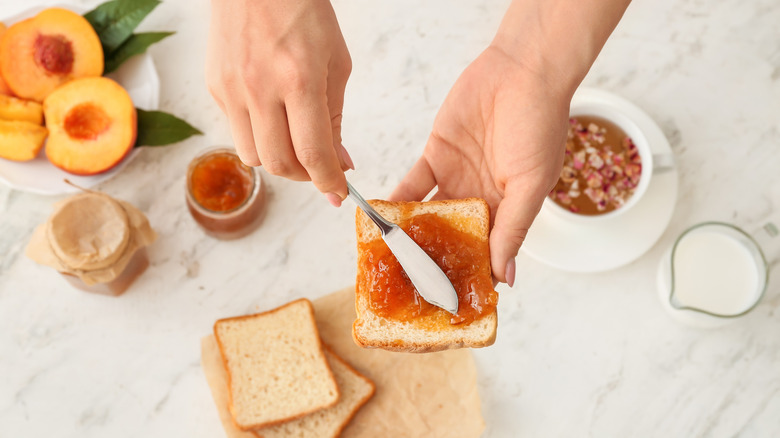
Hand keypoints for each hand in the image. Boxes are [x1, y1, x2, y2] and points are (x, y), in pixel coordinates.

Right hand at [205, 0, 352, 205]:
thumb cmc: (303, 13)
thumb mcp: (336, 63)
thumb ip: (335, 118)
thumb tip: (339, 162)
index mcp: (299, 79)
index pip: (312, 153)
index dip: (328, 182)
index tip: (338, 193)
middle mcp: (259, 88)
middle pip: (280, 164)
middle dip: (305, 176)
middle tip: (320, 169)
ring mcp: (231, 89)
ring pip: (253, 156)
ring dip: (279, 161)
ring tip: (296, 144)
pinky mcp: (214, 87)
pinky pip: (236, 131)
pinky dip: (259, 136)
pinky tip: (272, 116)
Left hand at [389, 45, 570, 285]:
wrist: (520, 70)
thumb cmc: (539, 125)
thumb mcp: (531, 184)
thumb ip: (512, 229)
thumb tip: (505, 277)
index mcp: (509, 209)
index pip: (488, 251)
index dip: (472, 274)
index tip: (452, 300)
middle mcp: (481, 197)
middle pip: (454, 237)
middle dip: (435, 260)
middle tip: (411, 287)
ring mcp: (456, 177)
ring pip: (430, 214)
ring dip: (412, 234)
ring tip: (391, 259)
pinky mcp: (436, 154)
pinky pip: (413, 184)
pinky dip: (398, 201)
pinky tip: (381, 220)